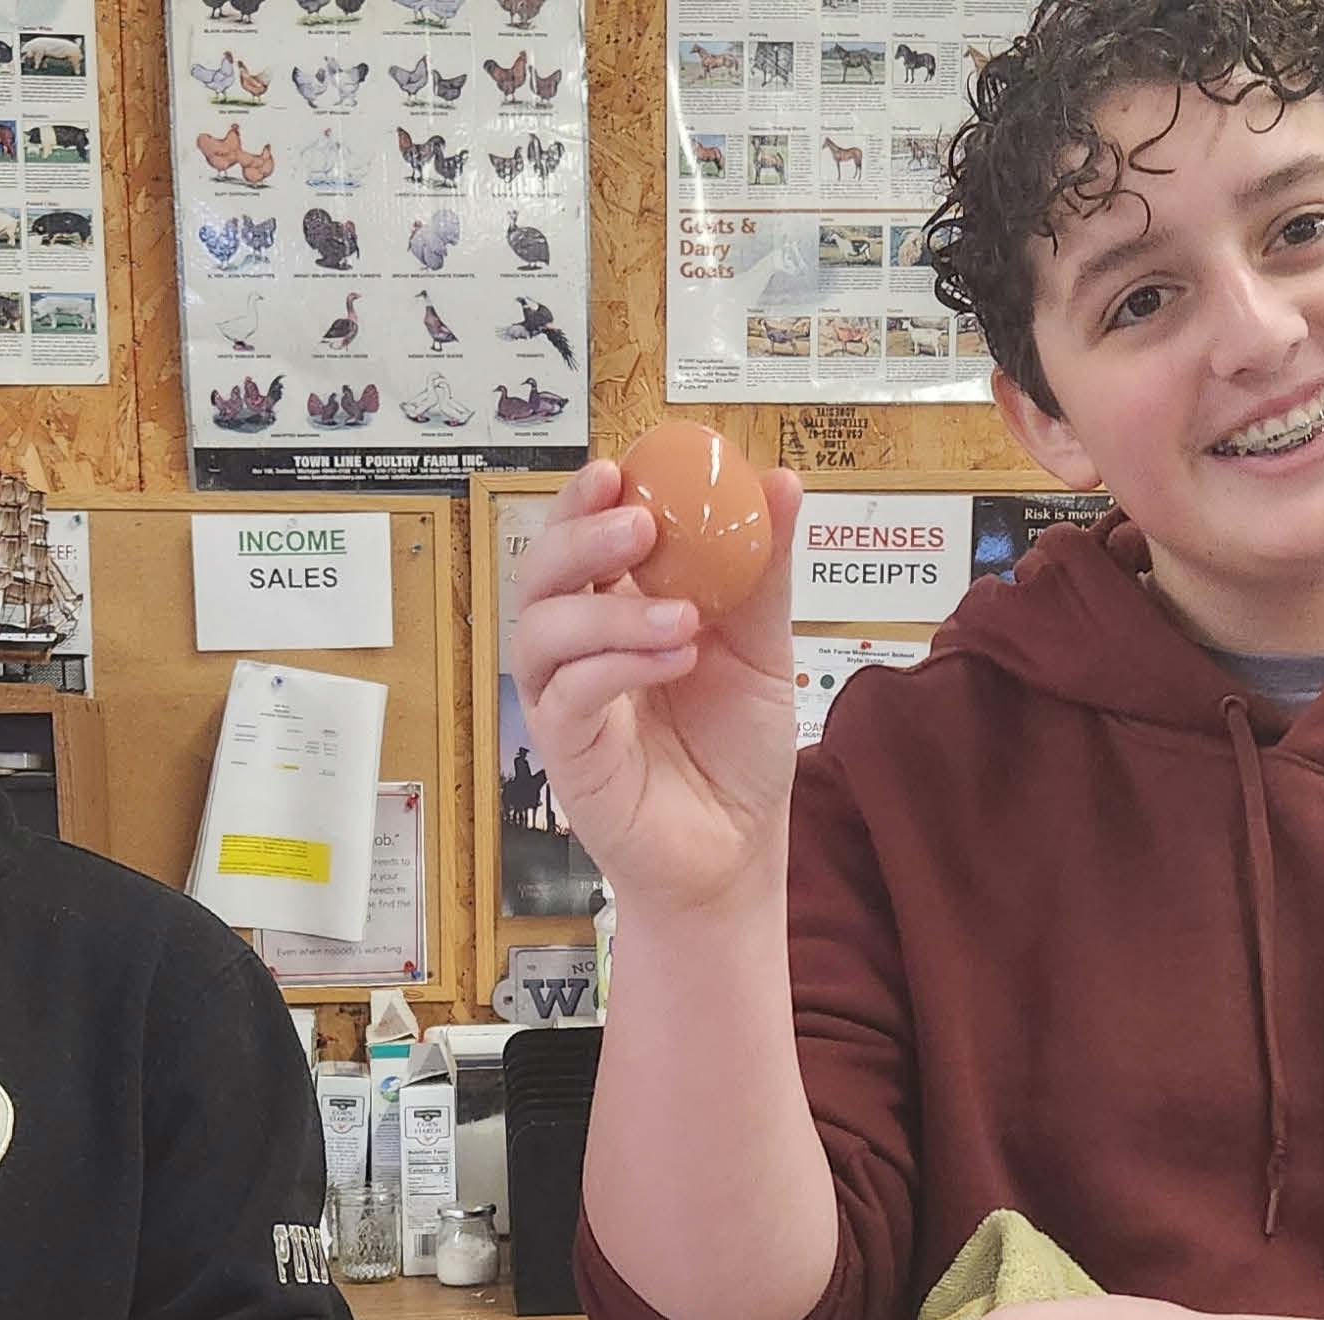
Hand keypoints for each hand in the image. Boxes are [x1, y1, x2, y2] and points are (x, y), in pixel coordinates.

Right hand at [501, 454, 805, 918]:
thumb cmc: (736, 750)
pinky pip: (568, 695)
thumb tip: (783, 482)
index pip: (583, 537)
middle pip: (542, 571)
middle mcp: (579, 648)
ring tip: (682, 614)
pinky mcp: (566, 752)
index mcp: (617, 609)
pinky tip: (677, 658)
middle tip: (641, 524)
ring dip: (607, 608)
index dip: (587, 497)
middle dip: (581, 536)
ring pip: (541, 630)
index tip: (621, 466)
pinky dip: (618, 666)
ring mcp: (565, 700)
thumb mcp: (763, 649)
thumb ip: (763, 572)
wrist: (737, 849)